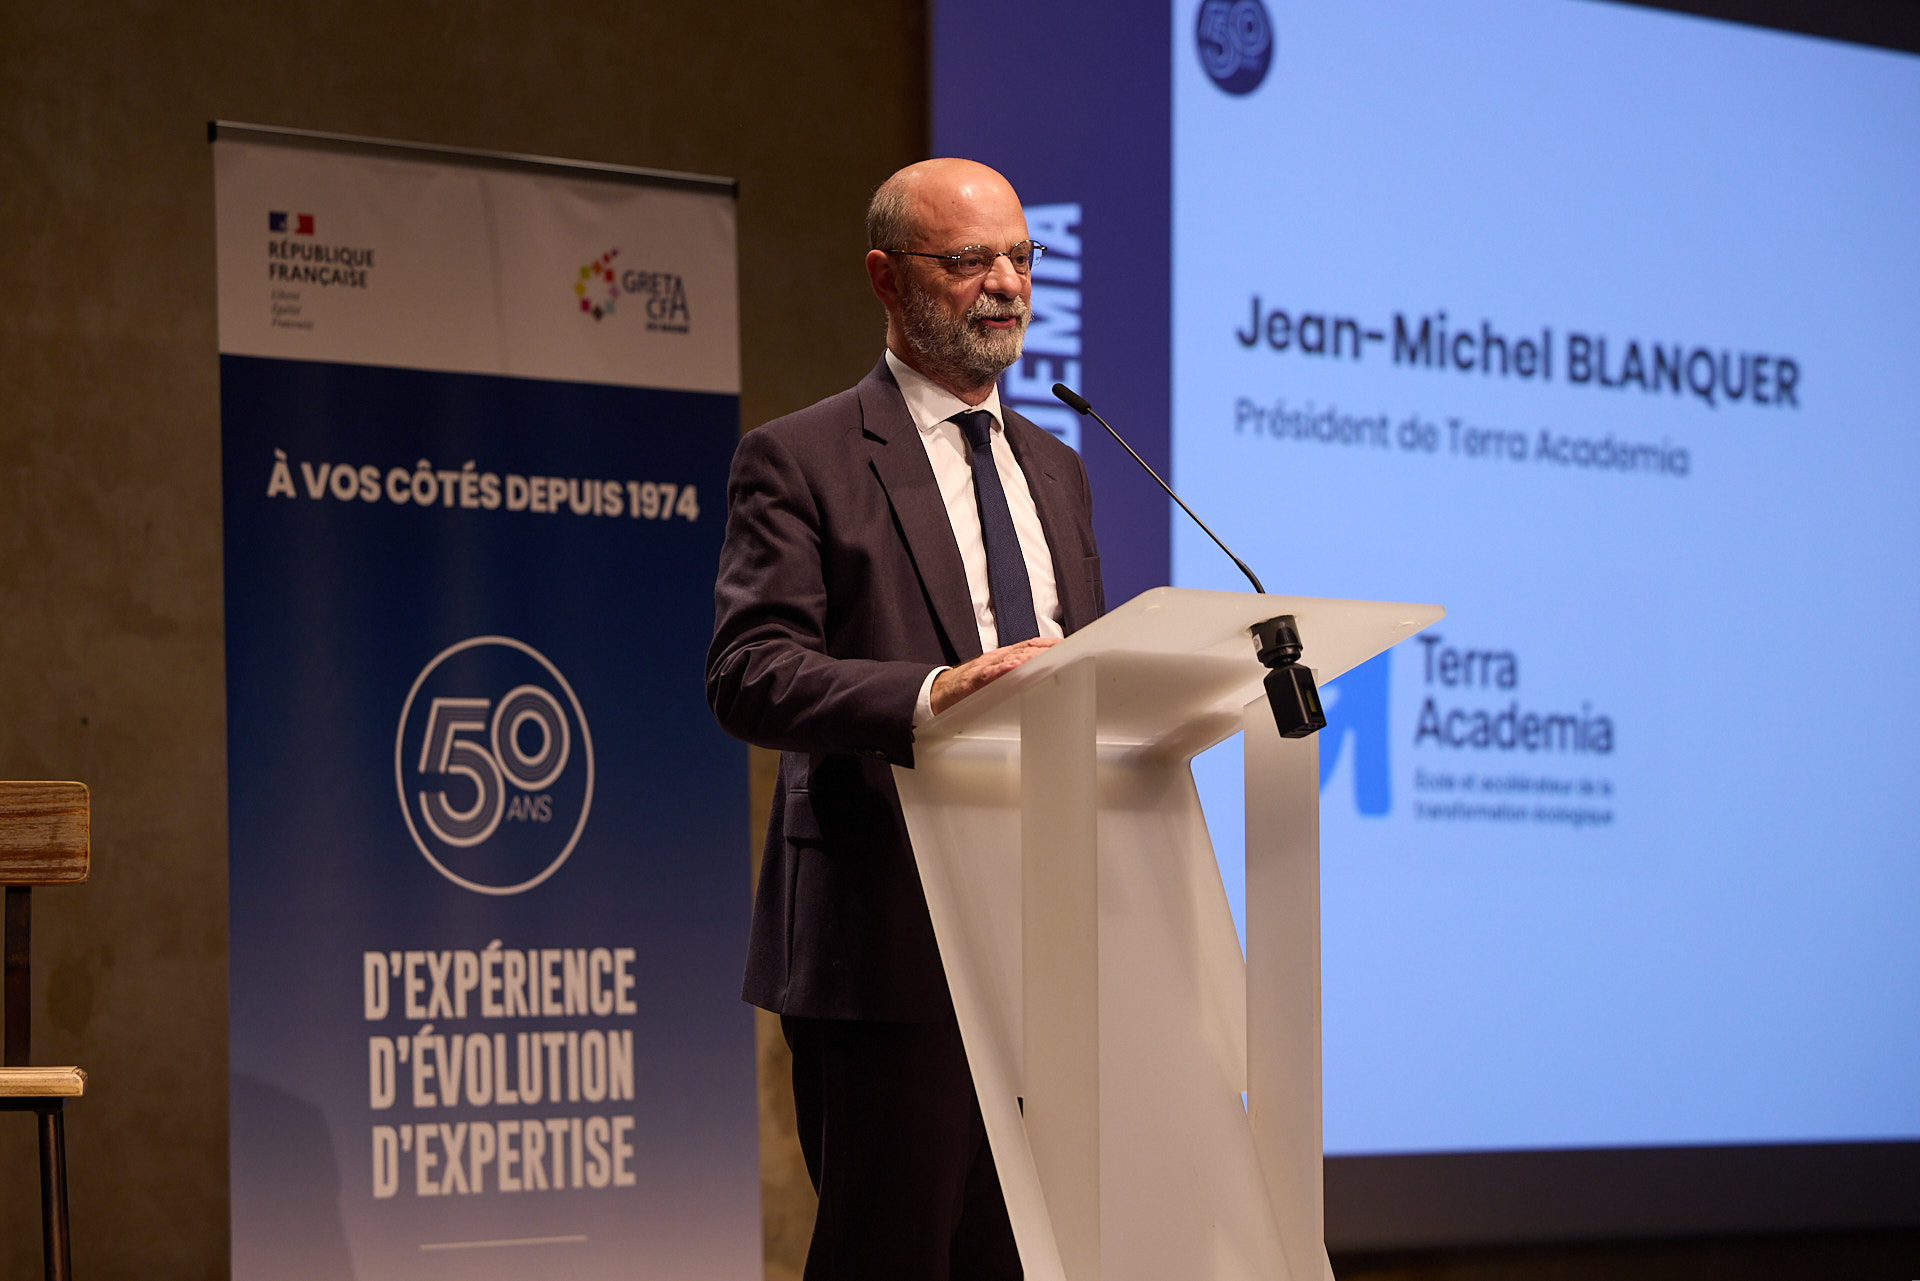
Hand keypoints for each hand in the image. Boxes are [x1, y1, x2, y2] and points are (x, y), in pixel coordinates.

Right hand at [930, 637, 1060, 715]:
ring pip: (1008, 658)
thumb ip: (1016, 674)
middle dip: (1044, 649)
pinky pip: (987, 674)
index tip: (1069, 645)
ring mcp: (983, 668)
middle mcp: (995, 658)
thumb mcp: (997, 677)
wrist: (938, 693)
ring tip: (1044, 656)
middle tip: (1065, 649)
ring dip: (1026, 656)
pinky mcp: (971, 681)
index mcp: (1003, 657)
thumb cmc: (969, 686)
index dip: (1049, 644)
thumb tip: (1041, 675)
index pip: (1030, 646)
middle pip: (1024, 649)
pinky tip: (1012, 667)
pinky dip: (1000, 670)